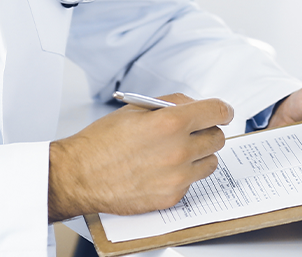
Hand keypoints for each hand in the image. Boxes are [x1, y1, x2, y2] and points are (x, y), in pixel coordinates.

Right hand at [47, 94, 231, 221]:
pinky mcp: (172, 196)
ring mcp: (177, 177)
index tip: (222, 113)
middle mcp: (179, 150)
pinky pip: (192, 182)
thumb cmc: (102, 142)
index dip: (222, 110)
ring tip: (176, 153)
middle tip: (193, 132)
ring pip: (210, 162)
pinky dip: (183, 175)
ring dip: (199, 155)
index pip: (217, 112)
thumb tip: (194, 106)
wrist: (80, 175)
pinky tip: (162, 170)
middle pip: (218, 138)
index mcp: (170, 123)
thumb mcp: (135, 109)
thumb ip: (171, 104)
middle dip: (208, 131)